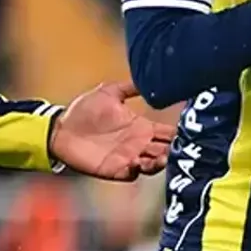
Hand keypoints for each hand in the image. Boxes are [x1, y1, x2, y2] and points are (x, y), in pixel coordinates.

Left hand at [48, 81, 175, 181]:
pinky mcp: (114, 169)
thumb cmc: (83, 110)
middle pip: (165, 150)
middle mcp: (138, 143)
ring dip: (160, 162)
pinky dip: (137, 171)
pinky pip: (131, 174)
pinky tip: (137, 163)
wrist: (61, 128)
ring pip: (153, 164)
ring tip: (162, 157)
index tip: (189, 132)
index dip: (178, 133)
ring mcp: (127, 157)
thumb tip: (148, 76)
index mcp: (140, 126)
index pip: (166, 132)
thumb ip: (128, 88)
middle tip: (179, 148)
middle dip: (174, 151)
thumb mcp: (108, 93)